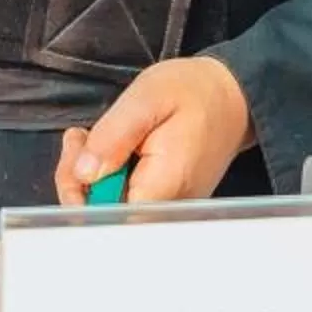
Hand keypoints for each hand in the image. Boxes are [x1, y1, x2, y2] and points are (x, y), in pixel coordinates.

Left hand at [55, 56, 255, 204]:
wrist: (234, 97)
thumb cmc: (196, 92)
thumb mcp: (147, 98)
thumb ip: (113, 136)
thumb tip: (84, 173)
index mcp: (163, 187)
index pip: (107, 219)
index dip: (78, 196)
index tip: (76, 158)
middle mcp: (167, 208)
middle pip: (103, 218)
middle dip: (77, 180)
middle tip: (79, 139)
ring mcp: (166, 208)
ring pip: (110, 209)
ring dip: (89, 176)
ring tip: (92, 137)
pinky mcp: (163, 202)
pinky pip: (124, 201)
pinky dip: (108, 177)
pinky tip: (108, 150)